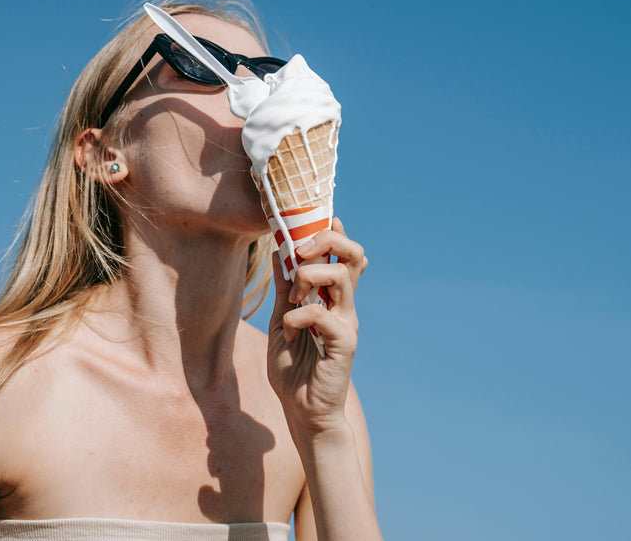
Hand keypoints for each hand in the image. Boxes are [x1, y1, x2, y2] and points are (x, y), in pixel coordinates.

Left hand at [267, 218, 367, 432]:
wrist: (302, 412)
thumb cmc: (294, 368)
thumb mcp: (280, 320)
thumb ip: (284, 290)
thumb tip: (277, 252)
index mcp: (331, 298)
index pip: (342, 254)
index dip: (332, 231)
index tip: (313, 219)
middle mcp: (344, 306)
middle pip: (353, 254)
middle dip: (326, 240)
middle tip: (299, 250)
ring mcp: (347, 323)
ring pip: (341, 276)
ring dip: (309, 275)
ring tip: (292, 297)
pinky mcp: (345, 344)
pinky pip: (322, 314)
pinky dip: (297, 316)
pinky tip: (288, 333)